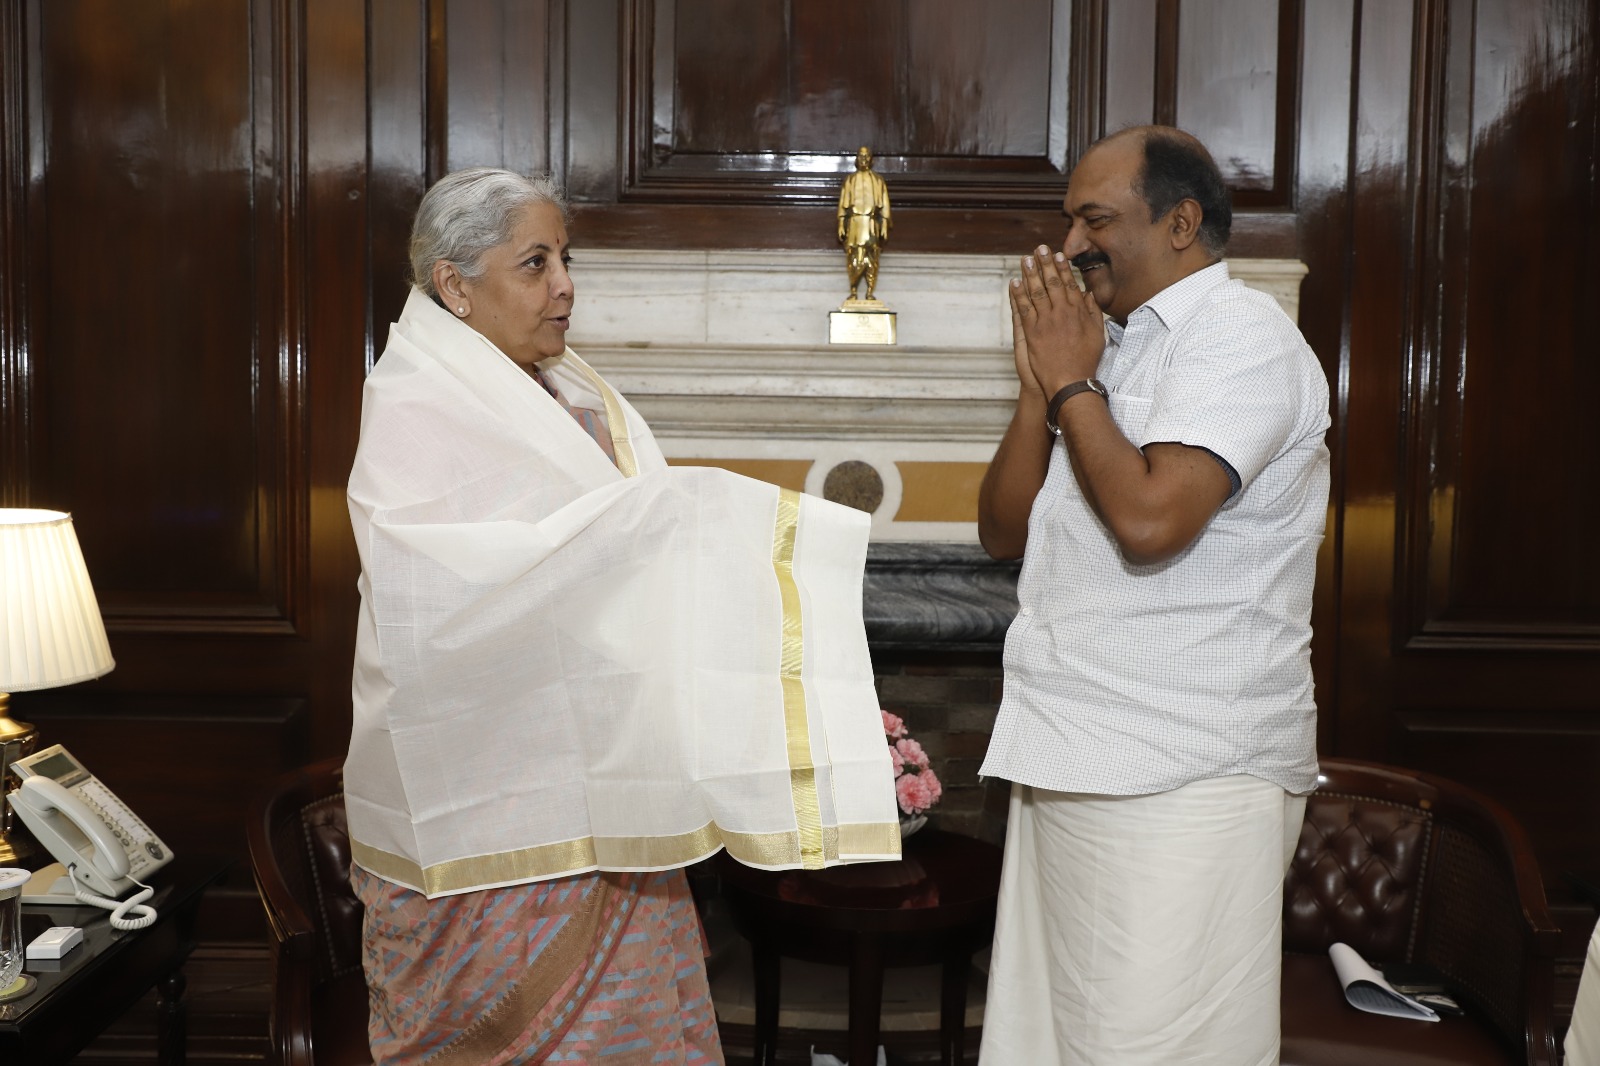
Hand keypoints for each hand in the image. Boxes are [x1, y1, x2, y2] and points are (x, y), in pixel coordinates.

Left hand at [1010, 245, 1105, 394]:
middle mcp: (1061, 313)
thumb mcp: (1097, 335)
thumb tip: (1088, 295)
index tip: (1058, 255)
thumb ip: (1093, 313)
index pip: (1069, 284)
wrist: (1069, 382)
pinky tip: (1014, 282)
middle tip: (1039, 249)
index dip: (1063, 268)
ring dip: (1030, 274)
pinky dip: (1018, 294)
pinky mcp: (1032, 332)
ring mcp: (1045, 321)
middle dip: (1045, 264)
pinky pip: (1023, 308)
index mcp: (1078, 312)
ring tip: (1025, 260)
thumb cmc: (1085, 361)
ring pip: (1036, 292)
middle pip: (1052, 283)